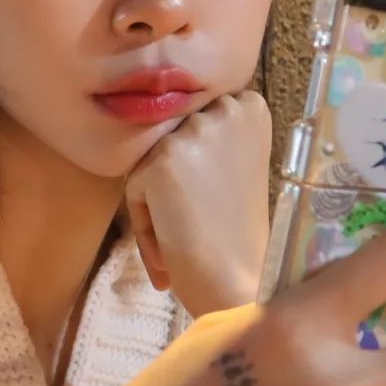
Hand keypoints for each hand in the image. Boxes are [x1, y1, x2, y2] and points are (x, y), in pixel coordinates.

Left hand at [124, 90, 271, 316]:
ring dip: (157, 199)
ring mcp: (194, 132)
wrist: (237, 279)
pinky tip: (171, 243)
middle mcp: (226, 109)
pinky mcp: (163, 159)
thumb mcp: (238, 162)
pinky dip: (144, 220)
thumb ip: (211, 135)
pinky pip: (135, 188)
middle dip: (175, 176)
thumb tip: (160, 115)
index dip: (196, 157)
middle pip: (171, 134)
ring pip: (150, 160)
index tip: (212, 193)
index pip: (197, 113)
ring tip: (184, 233)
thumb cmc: (238, 231)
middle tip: (199, 217)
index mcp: (251, 106)